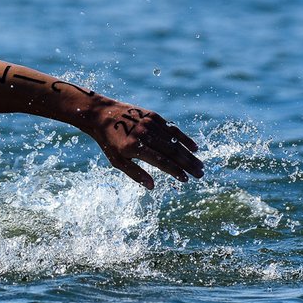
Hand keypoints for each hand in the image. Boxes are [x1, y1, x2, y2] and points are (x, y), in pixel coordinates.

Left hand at [86, 100, 203, 188]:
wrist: (101, 115)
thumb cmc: (109, 142)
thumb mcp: (117, 160)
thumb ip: (135, 173)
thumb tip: (152, 187)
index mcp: (134, 147)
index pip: (161, 162)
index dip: (175, 171)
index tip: (186, 179)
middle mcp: (144, 134)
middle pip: (171, 151)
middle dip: (188, 164)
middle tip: (200, 174)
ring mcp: (149, 123)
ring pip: (174, 140)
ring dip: (189, 154)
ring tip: (200, 164)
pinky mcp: (153, 115)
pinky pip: (172, 128)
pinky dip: (184, 138)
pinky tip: (194, 148)